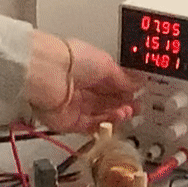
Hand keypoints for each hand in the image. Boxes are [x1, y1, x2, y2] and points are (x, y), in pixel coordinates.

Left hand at [24, 32, 141, 133]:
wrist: (47, 73)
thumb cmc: (70, 59)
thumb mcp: (106, 64)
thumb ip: (123, 78)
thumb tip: (137, 83)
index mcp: (88, 69)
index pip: (111, 83)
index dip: (126, 90)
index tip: (139, 94)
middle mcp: (80, 87)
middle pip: (106, 101)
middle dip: (124, 104)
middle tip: (137, 106)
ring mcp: (74, 105)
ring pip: (100, 115)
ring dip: (117, 115)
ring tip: (129, 112)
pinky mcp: (67, 121)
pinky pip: (89, 127)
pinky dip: (104, 124)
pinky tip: (116, 119)